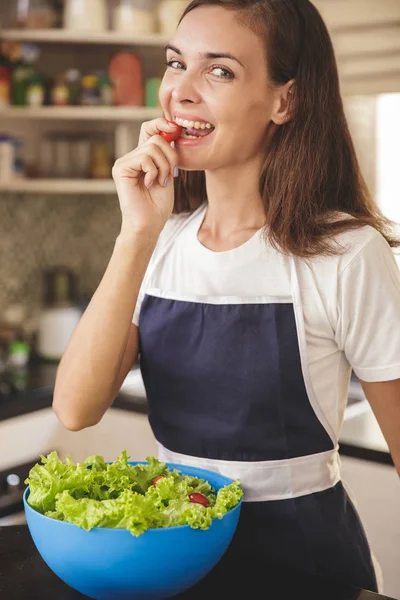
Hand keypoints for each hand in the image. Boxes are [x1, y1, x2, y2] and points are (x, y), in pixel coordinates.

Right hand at [112, 119, 179, 235]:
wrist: (149, 224)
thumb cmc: (159, 204)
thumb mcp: (168, 173)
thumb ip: (167, 153)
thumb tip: (173, 130)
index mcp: (142, 156)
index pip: (150, 128)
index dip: (163, 124)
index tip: (176, 129)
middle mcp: (131, 156)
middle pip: (155, 137)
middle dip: (170, 156)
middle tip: (169, 175)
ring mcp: (124, 162)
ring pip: (152, 147)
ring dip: (164, 166)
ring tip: (160, 181)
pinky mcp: (121, 168)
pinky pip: (144, 157)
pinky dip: (153, 171)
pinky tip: (150, 184)